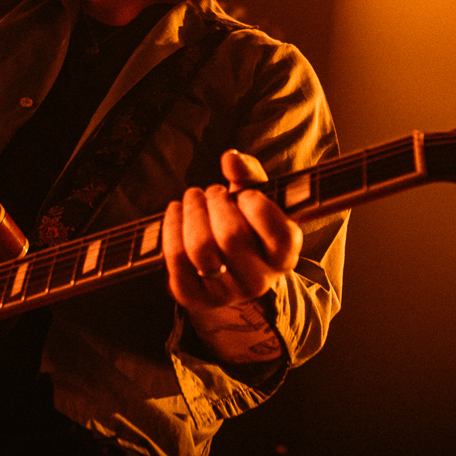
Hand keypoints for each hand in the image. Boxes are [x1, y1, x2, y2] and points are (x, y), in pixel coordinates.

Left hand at [162, 150, 302, 362]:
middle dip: (215, 202)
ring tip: (193, 198)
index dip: (256, 205)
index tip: (244, 194)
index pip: (279, 233)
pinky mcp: (194, 297)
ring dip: (192, 211)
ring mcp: (226, 294)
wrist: (226, 267)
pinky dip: (170, 227)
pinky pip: (175, 259)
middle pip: (231, 236)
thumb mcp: (256, 197)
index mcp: (285, 257)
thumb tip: (230, 158)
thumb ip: (250, 174)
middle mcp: (259, 282)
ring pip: (200, 248)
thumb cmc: (245, 223)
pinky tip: (176, 212)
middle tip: (211, 191)